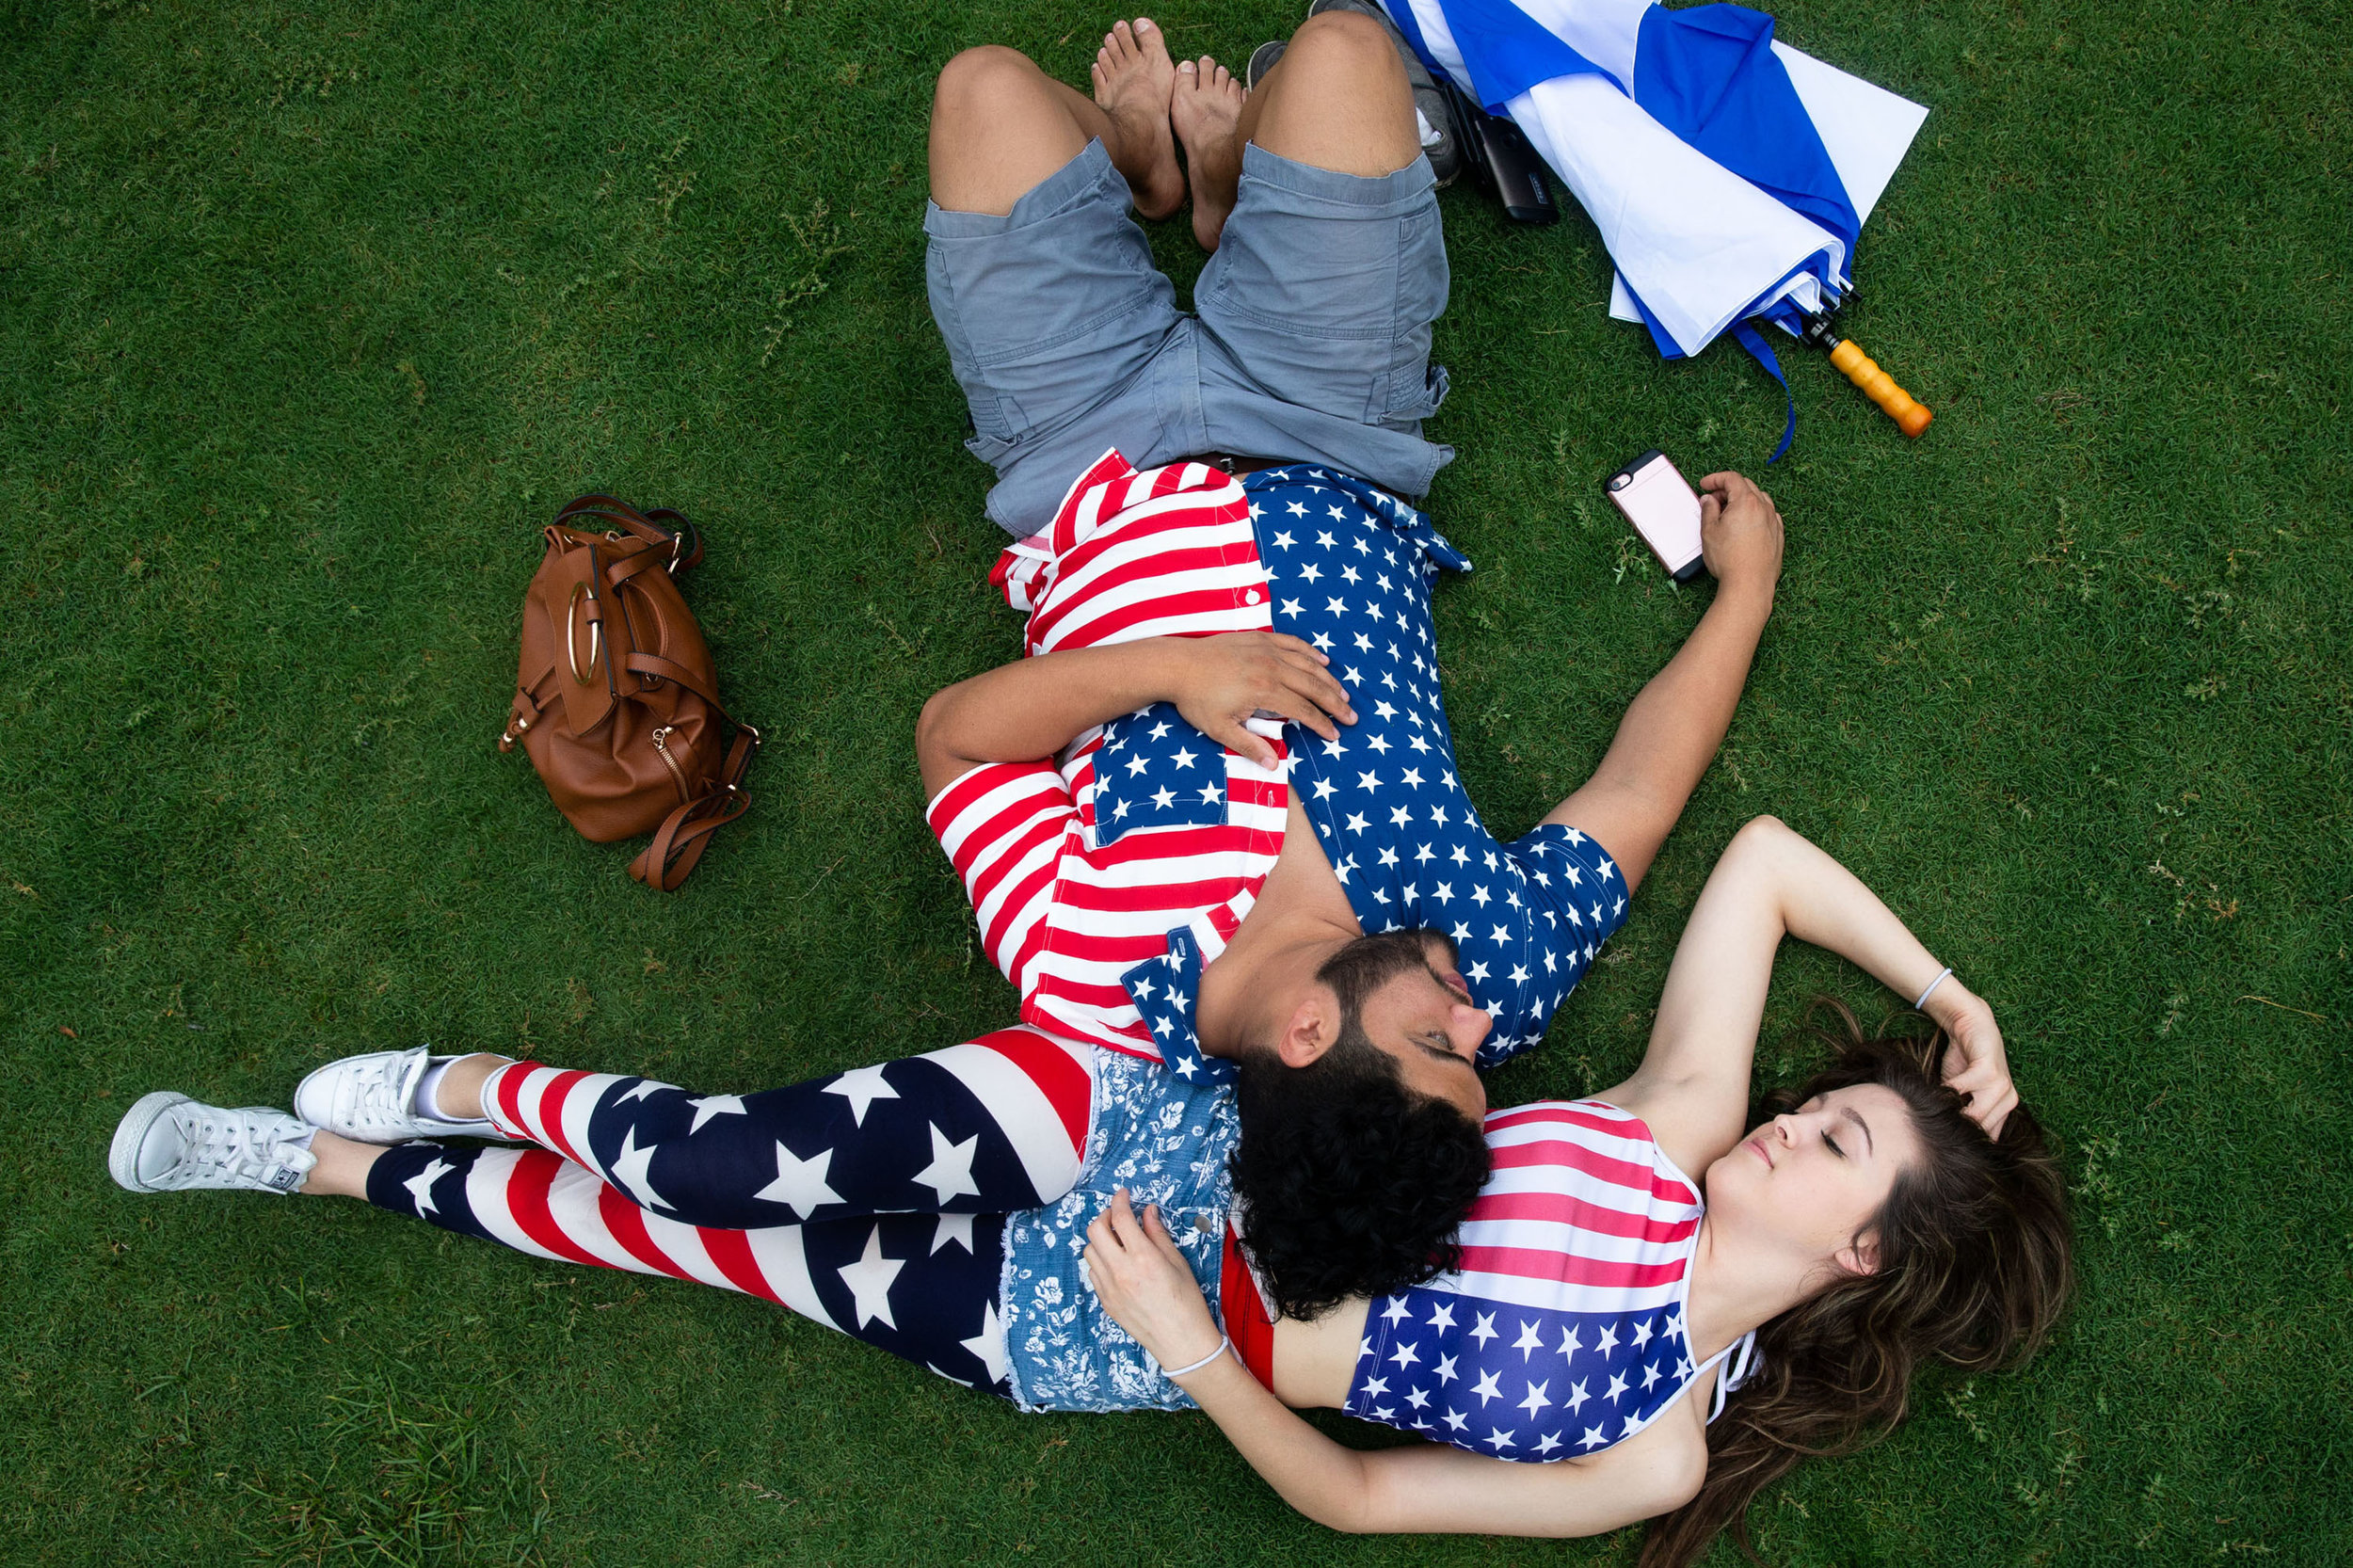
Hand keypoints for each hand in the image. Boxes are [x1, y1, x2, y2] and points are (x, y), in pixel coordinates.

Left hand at [1083, 1189, 1225, 1373]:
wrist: (1181, 1342)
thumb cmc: (1186, 1303)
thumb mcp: (1177, 1262)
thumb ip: (1157, 1234)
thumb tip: (1147, 1213)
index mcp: (1143, 1258)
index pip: (1120, 1218)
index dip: (1119, 1201)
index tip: (1123, 1195)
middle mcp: (1121, 1271)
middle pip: (1095, 1230)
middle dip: (1104, 1216)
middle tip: (1117, 1216)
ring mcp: (1109, 1288)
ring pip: (1088, 1251)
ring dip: (1100, 1240)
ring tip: (1117, 1241)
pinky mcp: (1105, 1302)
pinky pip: (1092, 1273)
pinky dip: (1100, 1262)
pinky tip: (1116, 1264)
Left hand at [1168, 632, 1354, 769]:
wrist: (1177, 665)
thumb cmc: (1196, 699)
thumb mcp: (1220, 729)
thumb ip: (1249, 746)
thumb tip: (1274, 765)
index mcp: (1264, 690)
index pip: (1303, 710)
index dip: (1322, 724)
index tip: (1335, 735)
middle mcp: (1271, 667)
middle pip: (1313, 686)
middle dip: (1335, 703)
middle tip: (1352, 716)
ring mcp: (1266, 649)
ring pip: (1308, 664)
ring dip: (1328, 679)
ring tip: (1343, 694)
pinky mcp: (1259, 638)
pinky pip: (1293, 643)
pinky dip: (1311, 652)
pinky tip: (1323, 661)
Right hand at [1697, 471, 1783, 598]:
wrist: (1749, 584)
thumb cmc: (1730, 560)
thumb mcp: (1709, 531)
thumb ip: (1708, 510)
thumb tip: (1709, 500)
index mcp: (1746, 502)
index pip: (1731, 478)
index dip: (1715, 478)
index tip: (1705, 484)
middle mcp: (1763, 508)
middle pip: (1746, 486)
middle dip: (1728, 488)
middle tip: (1713, 500)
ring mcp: (1773, 521)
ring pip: (1760, 499)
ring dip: (1743, 499)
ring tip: (1730, 512)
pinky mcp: (1778, 535)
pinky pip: (1768, 514)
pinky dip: (1756, 512)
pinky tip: (1747, 523)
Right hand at [1930, 983, 2016, 1138]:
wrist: (1971, 1024)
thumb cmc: (1963, 1061)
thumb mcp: (1962, 1093)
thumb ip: (1959, 1112)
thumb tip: (1944, 1138)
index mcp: (2004, 1108)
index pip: (1987, 1138)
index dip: (1966, 1141)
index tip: (1946, 1142)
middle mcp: (2009, 1100)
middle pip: (1980, 1131)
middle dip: (1957, 1130)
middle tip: (1936, 1128)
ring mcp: (2002, 1087)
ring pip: (1975, 1116)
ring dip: (1952, 1113)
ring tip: (1935, 1110)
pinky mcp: (1989, 1073)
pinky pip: (1962, 1092)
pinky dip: (1946, 1093)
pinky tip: (1938, 1090)